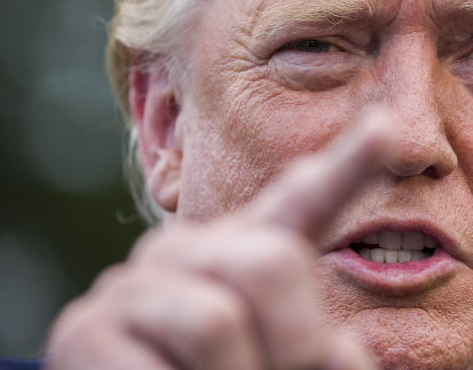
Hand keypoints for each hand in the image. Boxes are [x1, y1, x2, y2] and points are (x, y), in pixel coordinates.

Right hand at [43, 111, 393, 369]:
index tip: (387, 127)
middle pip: (273, 261)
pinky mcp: (85, 328)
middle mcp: (190, 253)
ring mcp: (133, 284)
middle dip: (292, 341)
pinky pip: (164, 361)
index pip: (302, 202)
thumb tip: (344, 352)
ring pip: (216, 321)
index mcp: (246, 256)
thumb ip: (318, 354)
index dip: (347, 167)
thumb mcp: (281, 365)